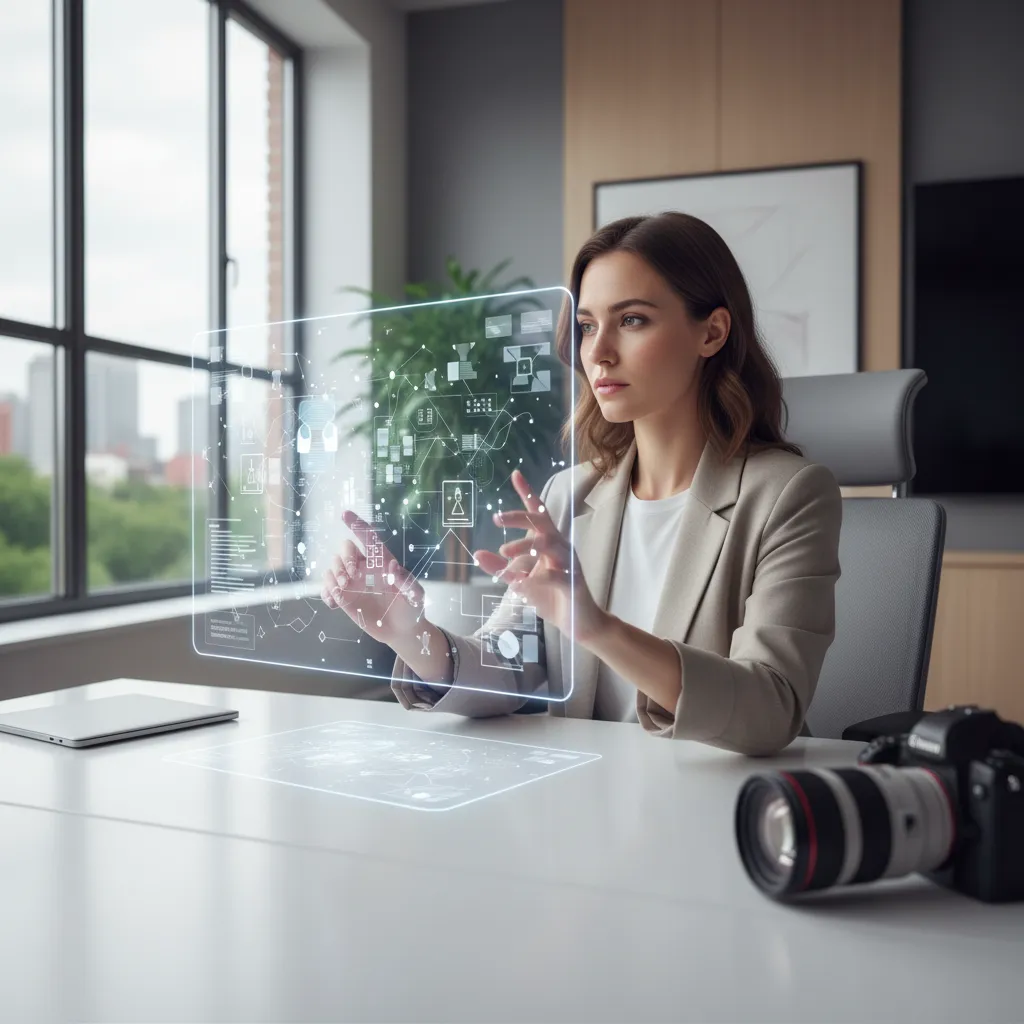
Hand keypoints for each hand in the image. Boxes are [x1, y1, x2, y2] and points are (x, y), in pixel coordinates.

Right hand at [321, 511, 424, 645]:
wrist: (402, 631)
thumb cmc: (412, 609)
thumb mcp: (416, 597)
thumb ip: (407, 583)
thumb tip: (393, 566)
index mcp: (382, 562)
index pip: (368, 538)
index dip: (357, 524)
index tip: (344, 514)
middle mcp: (365, 568)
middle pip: (345, 548)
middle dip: (344, 558)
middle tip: (351, 576)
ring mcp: (353, 582)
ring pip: (333, 566)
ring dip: (334, 576)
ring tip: (344, 591)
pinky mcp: (344, 598)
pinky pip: (327, 588)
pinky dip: (326, 592)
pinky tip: (333, 603)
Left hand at [472, 469, 605, 642]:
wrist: (580, 623)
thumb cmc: (551, 597)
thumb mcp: (520, 581)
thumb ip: (500, 568)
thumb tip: (477, 553)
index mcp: (550, 543)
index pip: (539, 513)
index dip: (528, 493)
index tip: (516, 474)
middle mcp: (561, 547)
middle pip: (541, 523)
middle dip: (519, 517)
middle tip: (496, 518)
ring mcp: (569, 564)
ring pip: (549, 544)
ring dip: (525, 546)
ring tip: (504, 553)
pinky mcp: (573, 583)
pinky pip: (554, 575)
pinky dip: (536, 579)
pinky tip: (521, 585)